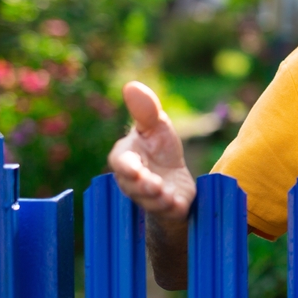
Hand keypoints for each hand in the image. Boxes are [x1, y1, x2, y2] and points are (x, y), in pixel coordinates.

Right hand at [107, 81, 195, 219]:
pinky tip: (176, 204)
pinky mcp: (169, 209)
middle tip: (152, 184)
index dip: (126, 167)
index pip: (120, 163)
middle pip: (133, 186)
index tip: (134, 169)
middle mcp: (135, 182)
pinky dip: (172, 209)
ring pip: (150, 201)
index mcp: (127, 160)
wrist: (176, 179)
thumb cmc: (160, 149)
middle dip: (142, 186)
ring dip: (157, 199)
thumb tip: (131, 85)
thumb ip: (145, 111)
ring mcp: (151, 198)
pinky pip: (168, 212)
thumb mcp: (156, 127)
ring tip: (164, 194)